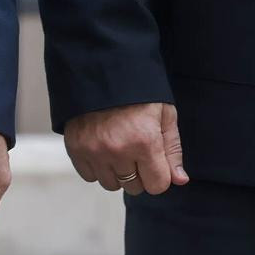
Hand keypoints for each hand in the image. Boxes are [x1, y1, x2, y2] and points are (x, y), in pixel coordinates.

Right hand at [63, 101, 188, 195]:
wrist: (102, 66)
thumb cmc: (139, 89)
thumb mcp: (164, 113)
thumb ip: (172, 149)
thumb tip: (180, 180)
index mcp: (145, 141)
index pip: (157, 186)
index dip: (159, 174)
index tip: (155, 159)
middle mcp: (118, 150)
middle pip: (134, 187)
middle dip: (139, 173)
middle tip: (136, 148)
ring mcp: (94, 150)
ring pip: (111, 184)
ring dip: (117, 171)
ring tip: (118, 145)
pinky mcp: (75, 147)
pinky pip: (89, 175)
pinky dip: (96, 166)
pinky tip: (102, 145)